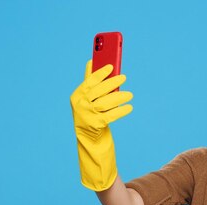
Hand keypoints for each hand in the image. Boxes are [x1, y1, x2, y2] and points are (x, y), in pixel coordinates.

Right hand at [70, 61, 132, 190]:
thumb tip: (91, 61)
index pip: (89, 81)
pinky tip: (130, 107)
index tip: (111, 66)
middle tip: (124, 78)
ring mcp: (86, 116)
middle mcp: (79, 105)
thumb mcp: (87, 99)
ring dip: (119, 97)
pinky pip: (111, 116)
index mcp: (77, 96)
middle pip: (98, 91)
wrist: (89, 141)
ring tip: (130, 95)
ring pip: (105, 103)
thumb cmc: (90, 115)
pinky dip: (121, 111)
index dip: (100, 73)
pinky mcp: (96, 126)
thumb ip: (89, 81)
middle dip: (112, 83)